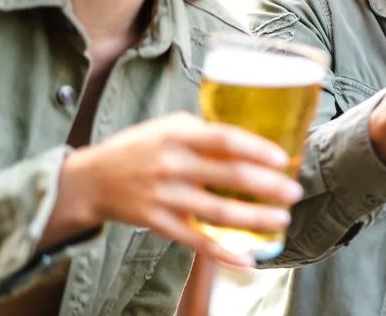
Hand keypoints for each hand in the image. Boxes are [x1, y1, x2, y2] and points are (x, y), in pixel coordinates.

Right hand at [45, 112, 302, 267]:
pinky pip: (195, 240)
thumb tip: (254, 139)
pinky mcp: (158, 223)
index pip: (224, 139)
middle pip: (228, 176)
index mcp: (178, 135)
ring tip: (281, 219)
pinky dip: (222, 252)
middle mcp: (172, 165)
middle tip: (294, 191)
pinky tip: (246, 259)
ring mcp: (164, 196)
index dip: (256, 149)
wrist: (92, 179)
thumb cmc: (140, 147)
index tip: (282, 158)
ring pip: (217, 211)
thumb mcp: (170, 126)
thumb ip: (206, 132)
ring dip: (254, 218)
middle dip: (267, 186)